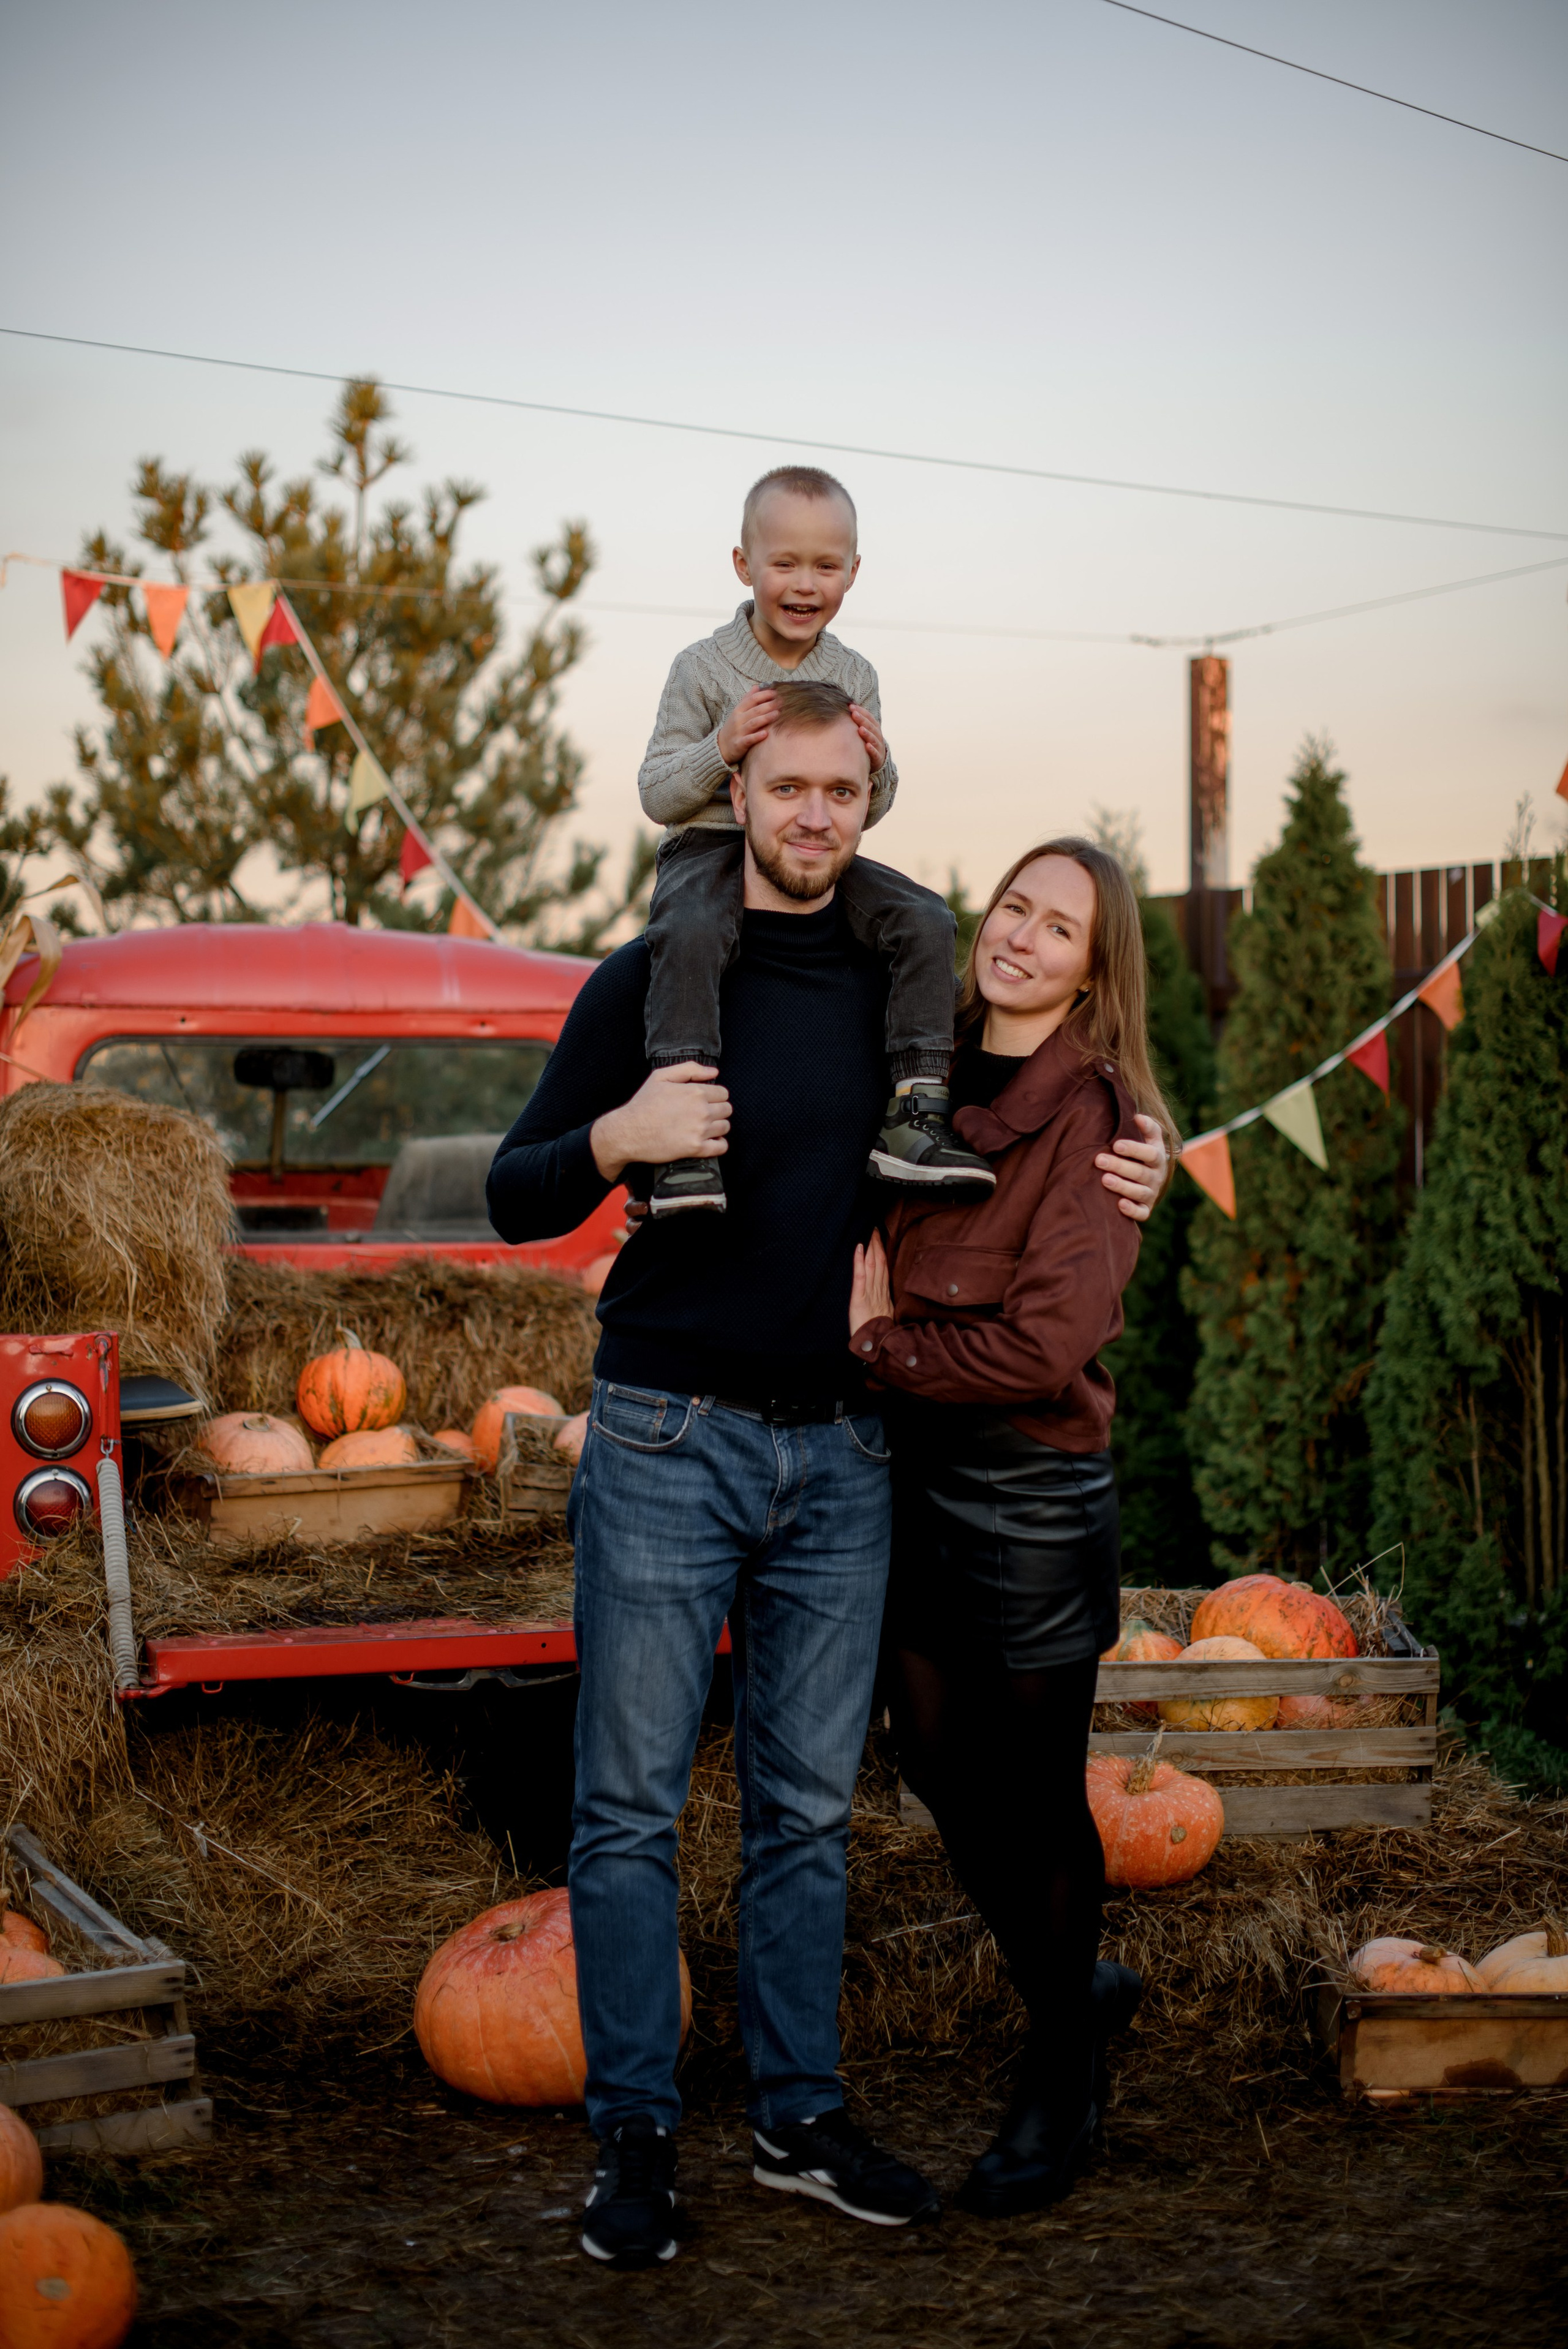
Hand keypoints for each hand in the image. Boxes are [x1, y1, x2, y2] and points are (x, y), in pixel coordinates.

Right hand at [591, 1063, 730, 1181]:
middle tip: (703, 1114)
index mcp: (696, 1092)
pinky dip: (719, 1144)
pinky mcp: (695, 1149)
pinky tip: (710, 1141)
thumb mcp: (661, 1076)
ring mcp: (700, 1131)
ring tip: (703, 1126)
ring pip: (725, 1127)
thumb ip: (690, 1069)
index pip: (723, 1093)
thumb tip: (714, 1072)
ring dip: (718, 1126)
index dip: (715, 1096)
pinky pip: (721, 1147)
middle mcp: (701, 1111)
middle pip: (727, 1109)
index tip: (705, 1101)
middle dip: (718, 1110)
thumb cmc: (643, 1103)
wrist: (628, 1132)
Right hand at [716, 686, 778, 767]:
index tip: (776, 693)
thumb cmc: (733, 727)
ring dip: (765, 718)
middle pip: (755, 710)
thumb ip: (747, 699)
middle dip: (769, 705)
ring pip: (753, 723)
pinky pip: (749, 739)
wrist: (721, 746)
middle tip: (781, 703)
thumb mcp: (738, 712)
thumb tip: (757, 687)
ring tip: (777, 714)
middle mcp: (738, 719)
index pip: (752, 699)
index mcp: (738, 710)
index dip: (764, 695)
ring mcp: (739, 732)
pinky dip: (757, 736)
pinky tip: (766, 734)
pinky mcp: (739, 744)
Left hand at [848, 702, 885, 772]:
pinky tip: (867, 746)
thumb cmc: (866, 744)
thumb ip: (857, 722)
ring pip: (874, 739)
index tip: (850, 706)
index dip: (861, 711)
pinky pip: (875, 754)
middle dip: (862, 720)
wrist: (877, 761)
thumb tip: (844, 709)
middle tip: (854, 714)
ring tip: (860, 729)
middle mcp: (877, 736)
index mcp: (874, 728)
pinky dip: (872, 749)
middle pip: (871, 726)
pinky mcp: (878, 758)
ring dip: (867, 734)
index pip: (869, 717)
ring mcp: (878, 747)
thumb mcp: (863, 732)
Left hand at [849, 1230, 892, 1341]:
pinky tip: (859, 1248)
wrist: (874, 1349)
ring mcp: (870, 1294)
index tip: (882, 1240)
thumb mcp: (883, 1318)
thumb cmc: (878, 1335)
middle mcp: (878, 1292)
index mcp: (884, 1296)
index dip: (883, 1254)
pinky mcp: (859, 1299)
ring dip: (871, 1249)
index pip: (884, 1270)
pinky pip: (860, 1277)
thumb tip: (889, 1295)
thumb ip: (886, 1305)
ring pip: (872, 1267)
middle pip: (879, 1265)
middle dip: (878, 1246)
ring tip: (871, 1234)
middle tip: (877, 1230)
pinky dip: (859, 1261)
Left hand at [1095, 1112, 1167, 1222]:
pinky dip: (1132, 1211)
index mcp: (1158, 1158)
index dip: (1134, 1149)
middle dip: (1119, 1166)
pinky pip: (1141, 1213)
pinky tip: (1119, 1204)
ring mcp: (1151, 1194)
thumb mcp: (1149, 1140)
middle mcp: (1157, 1177)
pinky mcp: (1145, 1209)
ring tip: (1105, 1179)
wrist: (1148, 1181)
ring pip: (1139, 1192)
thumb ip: (1148, 1127)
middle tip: (1099, 1160)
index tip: (1116, 1144)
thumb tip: (1137, 1116)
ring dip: (1122, 1186)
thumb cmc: (1141, 1155)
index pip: (1150, 1153)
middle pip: (1140, 1172)